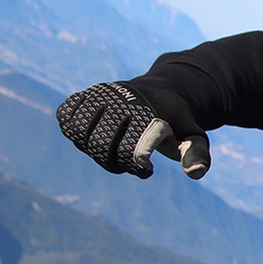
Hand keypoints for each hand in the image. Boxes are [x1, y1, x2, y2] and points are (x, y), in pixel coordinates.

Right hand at [56, 83, 210, 179]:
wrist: (163, 91)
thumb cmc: (177, 122)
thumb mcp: (194, 137)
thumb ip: (197, 154)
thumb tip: (195, 173)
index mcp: (151, 112)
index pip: (131, 150)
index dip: (136, 167)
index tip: (147, 169)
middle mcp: (124, 100)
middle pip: (102, 146)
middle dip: (113, 164)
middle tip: (129, 164)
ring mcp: (103, 94)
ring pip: (79, 134)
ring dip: (92, 152)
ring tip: (112, 150)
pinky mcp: (87, 93)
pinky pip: (65, 117)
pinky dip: (74, 132)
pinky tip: (95, 134)